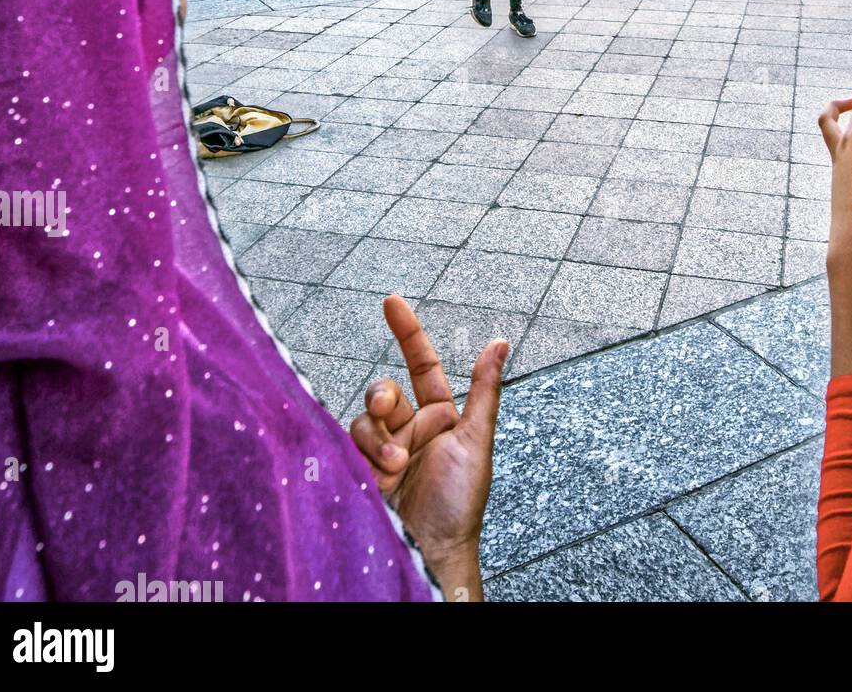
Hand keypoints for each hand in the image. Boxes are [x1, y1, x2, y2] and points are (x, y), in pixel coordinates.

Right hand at [349, 296, 506, 600]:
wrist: (431, 550)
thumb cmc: (460, 502)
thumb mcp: (475, 440)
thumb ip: (483, 389)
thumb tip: (501, 342)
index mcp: (440, 417)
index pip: (421, 364)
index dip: (407, 331)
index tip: (392, 301)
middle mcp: (410, 429)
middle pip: (384, 389)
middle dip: (382, 392)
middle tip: (387, 406)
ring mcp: (383, 450)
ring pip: (364, 416)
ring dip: (376, 435)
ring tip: (393, 464)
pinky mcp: (361, 470)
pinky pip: (350, 443)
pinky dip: (363, 451)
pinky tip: (377, 472)